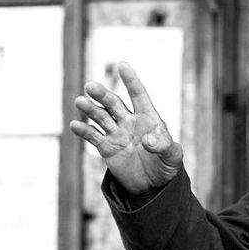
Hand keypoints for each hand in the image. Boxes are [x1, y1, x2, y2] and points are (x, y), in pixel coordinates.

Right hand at [69, 62, 182, 194]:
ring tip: (80, 102)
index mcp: (148, 118)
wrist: (154, 185)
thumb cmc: (167, 166)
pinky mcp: (107, 148)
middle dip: (103, 95)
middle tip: (90, 86)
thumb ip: (163, 145)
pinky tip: (75, 125)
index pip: (139, 95)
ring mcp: (117, 133)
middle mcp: (130, 122)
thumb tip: (147, 140)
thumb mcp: (173, 156)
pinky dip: (84, 131)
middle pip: (114, 103)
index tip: (122, 65)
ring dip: (91, 109)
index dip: (131, 81)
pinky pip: (94, 136)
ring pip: (101, 117)